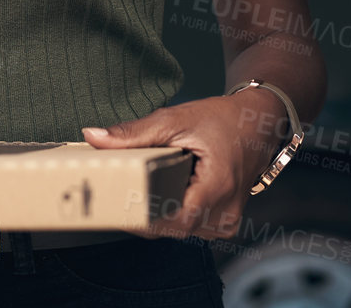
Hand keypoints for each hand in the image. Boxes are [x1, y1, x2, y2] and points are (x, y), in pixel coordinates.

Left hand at [81, 92, 282, 239]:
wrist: (257, 124)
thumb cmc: (220, 120)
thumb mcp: (175, 119)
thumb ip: (133, 133)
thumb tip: (93, 138)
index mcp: (217, 188)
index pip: (174, 220)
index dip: (141, 218)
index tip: (114, 205)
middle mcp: (225, 213)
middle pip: (172, 227)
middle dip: (141, 214)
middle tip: (112, 196)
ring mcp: (225, 222)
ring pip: (178, 230)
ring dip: (156, 215)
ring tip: (134, 192)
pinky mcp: (222, 224)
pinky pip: (189, 227)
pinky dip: (171, 213)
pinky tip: (158, 195)